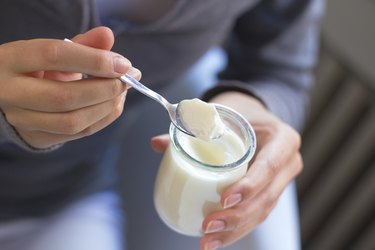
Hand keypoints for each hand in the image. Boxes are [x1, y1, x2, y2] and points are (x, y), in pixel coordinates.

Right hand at [0, 27, 140, 148]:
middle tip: (128, 79)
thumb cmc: (39, 68)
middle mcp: (11, 93)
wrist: (15, 95)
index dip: (94, 60)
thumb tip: (108, 35)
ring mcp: (23, 120)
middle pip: (65, 96)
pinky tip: (114, 103)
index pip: (54, 56)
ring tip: (122, 91)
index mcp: (12, 60)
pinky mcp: (39, 137)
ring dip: (107, 106)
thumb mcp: (56, 50)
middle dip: (105, 88)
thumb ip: (82, 43)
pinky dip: (104, 117)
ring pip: (73, 121)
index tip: (123, 63)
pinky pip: (80, 133)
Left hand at [151, 92, 301, 249]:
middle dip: (237, 217)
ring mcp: (280, 182)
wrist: (255, 119)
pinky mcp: (268, 194)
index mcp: (283, 140)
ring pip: (261, 213)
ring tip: (207, 242)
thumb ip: (192, 127)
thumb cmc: (240, 113)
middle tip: (208, 226)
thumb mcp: (223, 113)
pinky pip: (255, 215)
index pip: (270, 166)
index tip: (224, 199)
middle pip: (267, 197)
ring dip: (234, 231)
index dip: (250, 186)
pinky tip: (215, 242)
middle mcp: (287, 163)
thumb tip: (156, 144)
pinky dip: (235, 230)